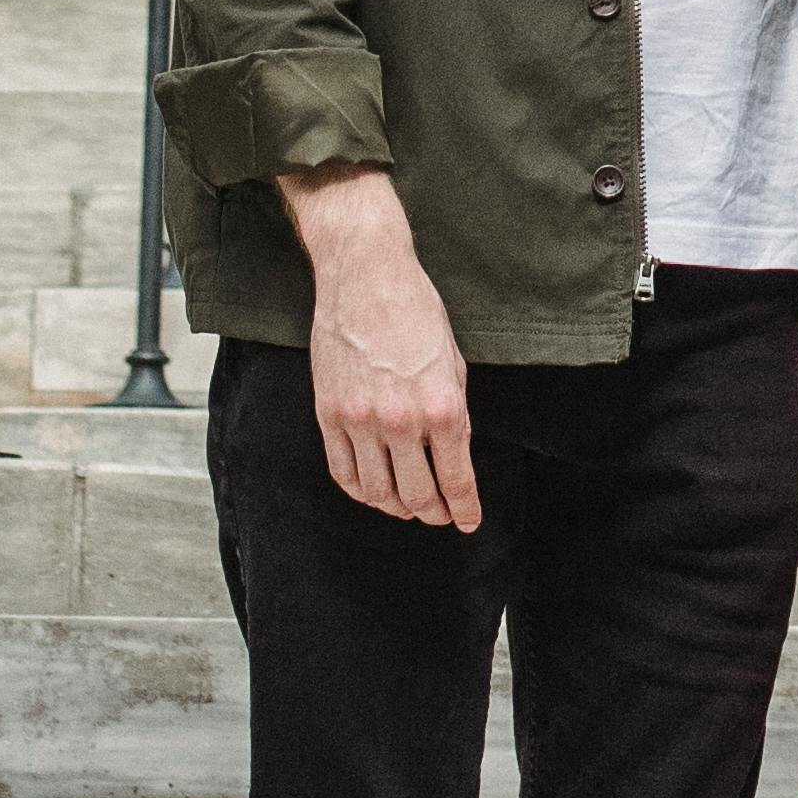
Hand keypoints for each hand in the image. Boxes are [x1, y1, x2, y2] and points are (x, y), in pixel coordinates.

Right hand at [283, 168, 480, 526]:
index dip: (465, 508)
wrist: (365, 274)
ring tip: (408, 506)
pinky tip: (373, 491)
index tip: (468, 522)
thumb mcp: (454, 362)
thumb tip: (454, 457)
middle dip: (434, 513)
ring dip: (397, 507)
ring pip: (378, 491)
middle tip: (440, 515)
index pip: (457, 479)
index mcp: (441, 406)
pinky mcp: (329, 413)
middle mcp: (400, 420)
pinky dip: (360, 491)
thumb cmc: (417, 311)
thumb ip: (454, 413)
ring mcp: (360, 419)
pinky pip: (343, 472)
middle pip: (417, 495)